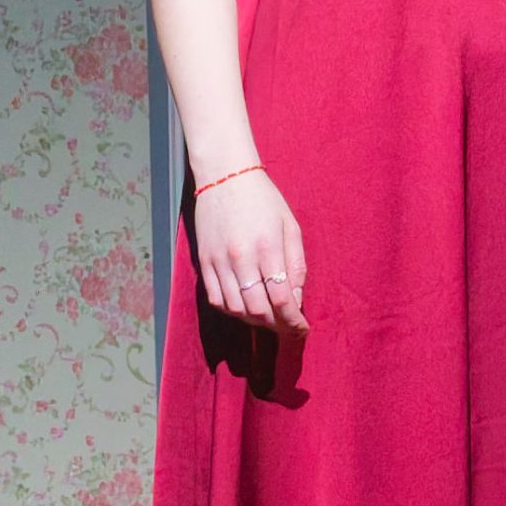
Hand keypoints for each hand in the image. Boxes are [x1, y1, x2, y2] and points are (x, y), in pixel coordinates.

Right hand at [193, 169, 309, 335]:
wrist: (225, 177)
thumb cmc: (264, 200)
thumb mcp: (290, 226)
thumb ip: (296, 264)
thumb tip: (296, 299)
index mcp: (267, 247)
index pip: (281, 299)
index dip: (293, 321)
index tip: (302, 328)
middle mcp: (240, 258)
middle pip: (258, 310)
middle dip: (277, 324)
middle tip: (288, 326)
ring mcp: (218, 262)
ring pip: (235, 309)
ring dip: (255, 320)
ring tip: (269, 318)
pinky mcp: (203, 262)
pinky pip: (216, 299)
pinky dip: (232, 310)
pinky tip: (245, 307)